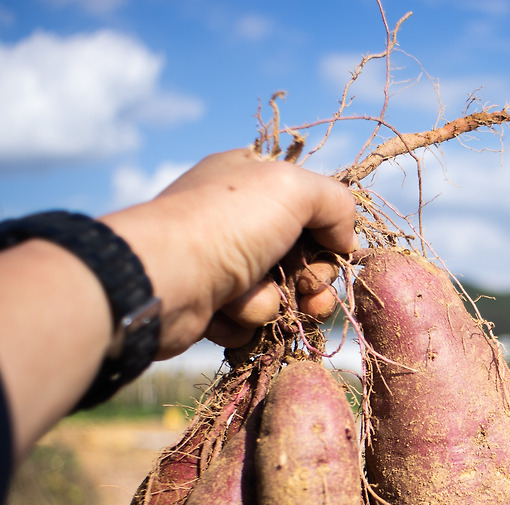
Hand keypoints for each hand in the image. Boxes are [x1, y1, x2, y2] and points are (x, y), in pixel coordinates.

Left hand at [0, 149, 358, 457]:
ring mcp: (221, 262)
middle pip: (303, 257)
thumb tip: (345, 239)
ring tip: (252, 301)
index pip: (312, 208)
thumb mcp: (295, 188)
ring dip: (275, 302)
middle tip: (309, 290)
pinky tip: (225, 313)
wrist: (163, 280)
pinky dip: (244, 321)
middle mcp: (235, 218)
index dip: (329, 235)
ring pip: (280, 294)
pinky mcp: (209, 305)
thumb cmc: (228, 224)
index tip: (334, 252)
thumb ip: (336, 202)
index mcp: (252, 179)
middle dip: (313, 280)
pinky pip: (250, 320)